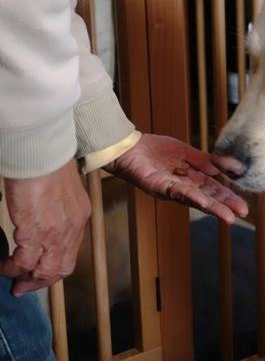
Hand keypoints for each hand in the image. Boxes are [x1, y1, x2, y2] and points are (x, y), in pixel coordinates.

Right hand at [1, 160, 90, 295]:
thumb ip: (57, 204)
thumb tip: (43, 211)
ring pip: (44, 270)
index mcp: (80, 217)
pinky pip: (24, 262)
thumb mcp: (62, 188)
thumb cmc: (49, 163)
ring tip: (10, 278)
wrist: (43, 154)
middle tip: (23, 287)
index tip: (39, 272)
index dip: (55, 266)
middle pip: (61, 268)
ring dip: (26, 278)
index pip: (70, 251)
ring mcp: (56, 233)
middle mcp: (72, 229)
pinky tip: (3, 266)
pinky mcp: (35, 233)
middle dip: (42, 281)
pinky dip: (12, 268)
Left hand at [104, 134, 247, 222]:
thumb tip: (221, 169)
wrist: (129, 146)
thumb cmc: (155, 149)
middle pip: (208, 197)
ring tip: (228, 216)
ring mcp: (170, 189)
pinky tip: (204, 201)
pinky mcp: (157, 186)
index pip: (213, 189)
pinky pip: (176, 192)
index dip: (228, 196)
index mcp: (190, 179)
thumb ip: (204, 160)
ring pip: (195, 199)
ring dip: (212, 207)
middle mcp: (182, 188)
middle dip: (225, 206)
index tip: (242, 205)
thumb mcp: (185, 151)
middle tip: (242, 213)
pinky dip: (191, 197)